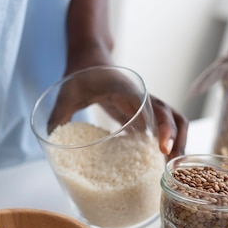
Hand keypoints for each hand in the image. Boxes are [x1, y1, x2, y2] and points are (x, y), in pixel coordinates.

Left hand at [48, 66, 187, 159]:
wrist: (89, 60)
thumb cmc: (79, 74)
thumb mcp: (66, 93)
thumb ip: (58, 115)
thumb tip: (50, 140)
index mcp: (127, 91)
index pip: (153, 107)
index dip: (163, 126)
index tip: (162, 147)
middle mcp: (141, 97)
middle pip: (173, 116)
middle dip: (176, 140)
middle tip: (168, 165)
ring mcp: (144, 105)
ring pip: (174, 121)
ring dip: (177, 142)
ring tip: (169, 168)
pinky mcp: (141, 113)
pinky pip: (160, 127)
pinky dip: (166, 143)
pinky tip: (160, 162)